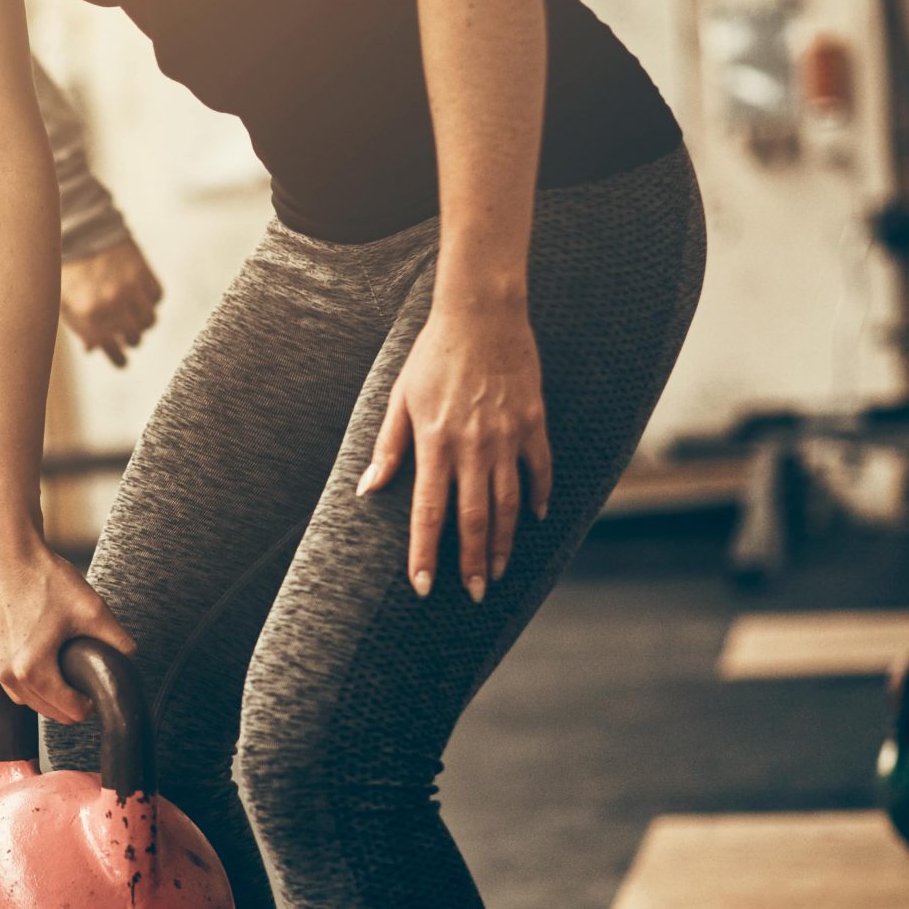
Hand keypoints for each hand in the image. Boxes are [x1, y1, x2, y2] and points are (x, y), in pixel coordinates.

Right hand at [0, 533, 135, 723]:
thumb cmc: (46, 580)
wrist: (10, 556)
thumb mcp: (93, 610)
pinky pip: (11, 683)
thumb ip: (117, 641)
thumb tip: (129, 660)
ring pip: (28, 702)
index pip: (70, 712)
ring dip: (48, 695)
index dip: (90, 703)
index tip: (95, 684)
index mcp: (32, 670)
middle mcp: (8, 674)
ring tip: (65, 671)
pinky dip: (28, 681)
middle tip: (84, 677)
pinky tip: (43, 659)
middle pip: (49, 712)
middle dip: (70, 701)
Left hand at [60, 239, 163, 368]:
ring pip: (150, 320)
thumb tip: (93, 350)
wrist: (80, 230)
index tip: (121, 361)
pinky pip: (157, 297)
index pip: (112, 351)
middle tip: (127, 339)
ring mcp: (130, 287)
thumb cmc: (68, 269)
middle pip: (134, 338)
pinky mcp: (143, 271)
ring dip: (143, 324)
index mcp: (88, 315)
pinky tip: (141, 299)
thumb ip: (79, 328)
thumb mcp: (64, 301)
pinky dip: (151, 302)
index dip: (118, 360)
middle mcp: (112, 304)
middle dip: (130, 341)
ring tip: (136, 320)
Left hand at [356, 296, 549, 601]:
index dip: (425, 553)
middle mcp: (472, 447)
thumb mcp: (400, 398)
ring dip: (503, 542)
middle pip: (473, 519)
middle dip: (471, 562)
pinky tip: (535, 520)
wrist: (482, 314)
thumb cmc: (433, 355)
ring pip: (508, 504)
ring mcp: (506, 437)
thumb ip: (388, 448)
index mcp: (434, 443)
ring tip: (497, 571)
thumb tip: (368, 490)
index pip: (428, 512)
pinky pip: (540, 470)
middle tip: (473, 594)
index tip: (424, 586)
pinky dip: (540, 497)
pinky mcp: (533, 423)